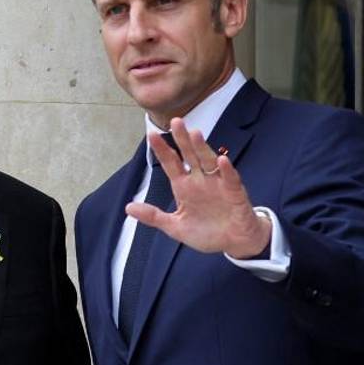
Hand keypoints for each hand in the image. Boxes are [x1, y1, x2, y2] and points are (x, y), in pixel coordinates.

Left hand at [127, 117, 270, 258]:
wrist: (234, 243)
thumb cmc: (206, 232)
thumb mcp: (175, 226)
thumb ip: (153, 216)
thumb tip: (128, 207)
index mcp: (184, 187)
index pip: (171, 164)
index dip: (162, 150)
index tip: (151, 135)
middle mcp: (200, 181)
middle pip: (190, 156)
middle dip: (182, 140)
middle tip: (175, 121)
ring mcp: (218, 185)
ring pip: (209, 162)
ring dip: (202, 148)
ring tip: (194, 133)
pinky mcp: (235, 194)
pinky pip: (230, 179)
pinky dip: (226, 170)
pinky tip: (222, 160)